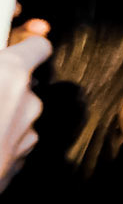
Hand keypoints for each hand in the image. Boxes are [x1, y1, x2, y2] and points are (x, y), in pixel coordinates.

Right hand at [0, 26, 50, 188]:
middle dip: (4, 82)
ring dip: (0, 110)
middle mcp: (28, 103)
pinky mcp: (21, 159)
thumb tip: (1, 57)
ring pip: (17, 111)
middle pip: (24, 82)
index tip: (14, 45)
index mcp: (12, 75)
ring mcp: (27, 134)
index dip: (25, 44)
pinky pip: (12, 137)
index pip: (38, 47)